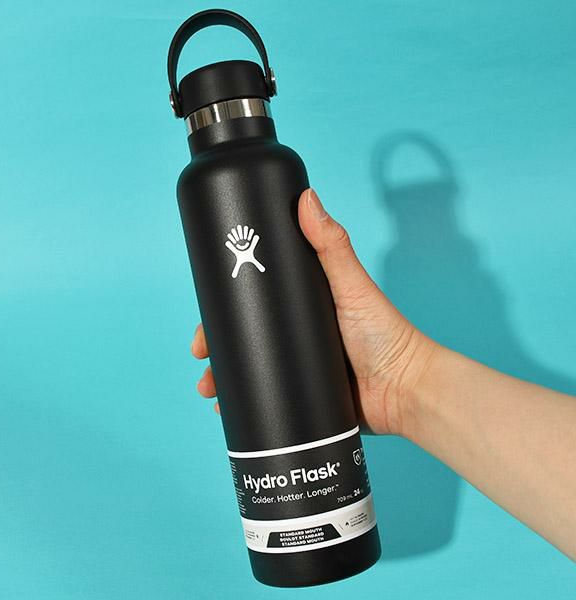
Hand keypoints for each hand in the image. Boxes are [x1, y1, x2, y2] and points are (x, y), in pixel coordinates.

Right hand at [191, 188, 436, 435]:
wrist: (403, 392)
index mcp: (301, 304)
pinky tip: (224, 406)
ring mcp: (295, 363)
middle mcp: (294, 332)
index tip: (206, 312)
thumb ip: (331, 245)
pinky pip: (263, 393)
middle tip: (201, 353)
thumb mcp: (352, 285)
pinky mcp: (299, 392)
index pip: (254, 297)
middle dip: (216, 344)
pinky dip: (241, 400)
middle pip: (244, 333)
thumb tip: (307, 197)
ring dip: (221, 375)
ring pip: (247, 365)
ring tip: (208, 388)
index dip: (226, 304)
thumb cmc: (385, 335)